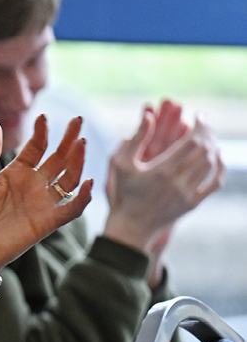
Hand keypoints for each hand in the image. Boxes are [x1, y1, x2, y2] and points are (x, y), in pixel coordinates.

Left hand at [0, 114, 92, 289]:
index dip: (42, 133)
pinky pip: (72, 209)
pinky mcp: (48, 222)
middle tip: (79, 120)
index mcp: (16, 173)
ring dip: (78, 162)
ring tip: (81, 143)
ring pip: (69, 179)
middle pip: (58, 159)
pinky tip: (89, 182)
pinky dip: (84, 197)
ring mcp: (43, 203)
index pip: (36, 148)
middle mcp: (33, 185)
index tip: (44, 117)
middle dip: (69, 140)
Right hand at [103, 109, 223, 252]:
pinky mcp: (193, 203)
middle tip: (205, 121)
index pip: (192, 141)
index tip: (200, 115)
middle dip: (208, 132)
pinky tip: (217, 157)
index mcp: (162, 170)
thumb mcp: (121, 164)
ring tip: (207, 137)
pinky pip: (215, 183)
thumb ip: (136, 139)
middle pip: (204, 150)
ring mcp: (187, 194)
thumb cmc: (123, 192)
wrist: (131, 226)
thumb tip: (149, 115)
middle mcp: (178, 182)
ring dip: (213, 147)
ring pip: (211, 164)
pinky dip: (220, 168)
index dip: (200, 125)